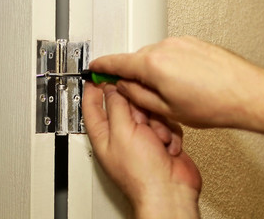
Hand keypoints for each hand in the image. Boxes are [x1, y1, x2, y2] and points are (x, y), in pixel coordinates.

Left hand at [82, 82, 200, 218]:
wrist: (171, 191)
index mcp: (104, 134)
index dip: (93, 88)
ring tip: (157, 140)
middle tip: (143, 116)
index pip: (92, 106)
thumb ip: (116, 106)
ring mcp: (142, 137)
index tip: (96, 73)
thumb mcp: (123, 131)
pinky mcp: (160, 140)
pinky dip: (169, 133)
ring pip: (149, 111)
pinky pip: (165, 122)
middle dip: (138, 108)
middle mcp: (121, 134)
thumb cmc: (143, 173)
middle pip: (126, 104)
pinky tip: (167, 147)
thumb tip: (111, 88)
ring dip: (157, 124)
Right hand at [89, 36, 263, 132]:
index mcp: (153, 64)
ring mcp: (180, 42)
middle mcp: (165, 47)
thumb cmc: (213, 104)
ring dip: (152, 71)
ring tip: (170, 91)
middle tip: (140, 93)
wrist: (246, 93)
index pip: (116, 62)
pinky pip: (169, 52)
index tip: (94, 67)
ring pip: (153, 56)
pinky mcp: (192, 42)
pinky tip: (181, 81)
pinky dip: (167, 64)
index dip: (101, 66)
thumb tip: (123, 87)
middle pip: (136, 59)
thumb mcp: (165, 109)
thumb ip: (137, 95)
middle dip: (133, 74)